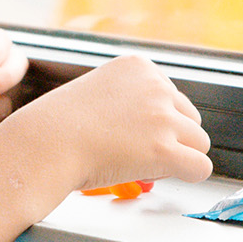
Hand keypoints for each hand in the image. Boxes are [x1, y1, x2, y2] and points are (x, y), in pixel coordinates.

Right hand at [0, 54, 212, 198]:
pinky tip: (157, 174)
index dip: (152, 120)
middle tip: (132, 149)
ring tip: (137, 161)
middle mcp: (155, 86)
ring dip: (175, 156)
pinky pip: (200, 167)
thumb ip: (130, 98)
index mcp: (137, 66)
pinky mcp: (164, 149)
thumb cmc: (57, 126)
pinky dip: (186, 175)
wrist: (41, 145)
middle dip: (169, 137)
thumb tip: (152, 124)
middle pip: (190, 118)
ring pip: (198, 143)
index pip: (171, 96)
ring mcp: (161, 117)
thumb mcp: (96, 92)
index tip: (127, 129)